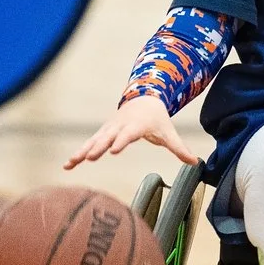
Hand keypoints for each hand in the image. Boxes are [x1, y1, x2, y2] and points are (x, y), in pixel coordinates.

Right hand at [64, 94, 199, 169]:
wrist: (143, 99)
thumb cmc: (157, 119)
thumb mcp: (168, 132)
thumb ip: (179, 148)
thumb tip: (195, 162)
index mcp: (136, 126)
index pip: (128, 135)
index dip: (121, 141)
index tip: (113, 150)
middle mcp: (119, 126)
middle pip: (107, 137)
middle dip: (98, 147)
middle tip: (90, 157)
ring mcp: (108, 129)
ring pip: (93, 141)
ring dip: (82, 151)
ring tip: (71, 163)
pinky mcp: (102, 133)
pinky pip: (88, 143)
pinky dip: (78, 153)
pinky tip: (68, 165)